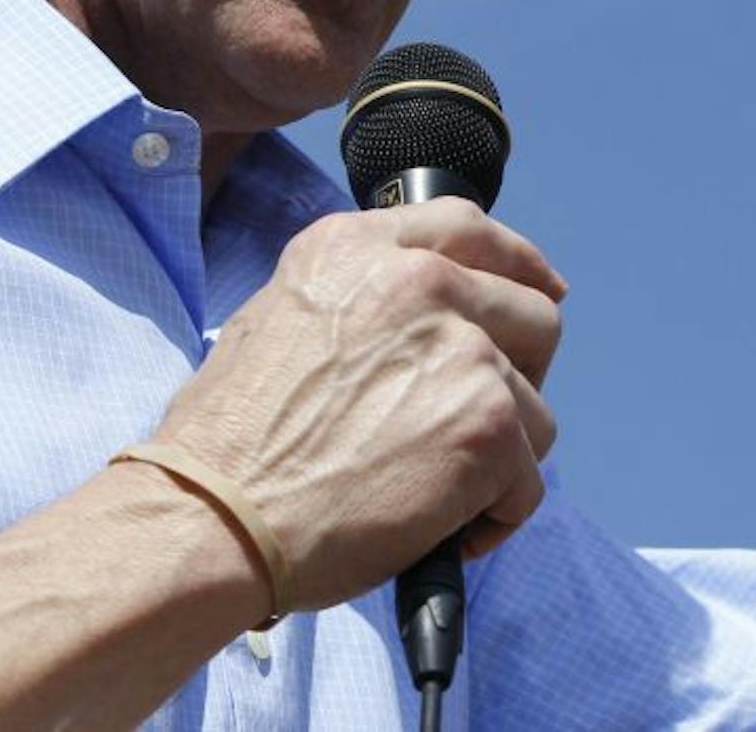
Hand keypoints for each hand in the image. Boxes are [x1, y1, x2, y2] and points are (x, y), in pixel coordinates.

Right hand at [146, 199, 563, 611]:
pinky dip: (495, 515)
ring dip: (499, 455)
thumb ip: (357, 301)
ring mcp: (461, 348)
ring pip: (535, 405)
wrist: (214, 516)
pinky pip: (528, 479)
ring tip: (437, 491)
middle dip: (517, 374)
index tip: (541, 289)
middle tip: (474, 423)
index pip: (469, 227)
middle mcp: (418, 281)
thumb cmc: (227, 444)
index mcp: (356, 248)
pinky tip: (444, 530)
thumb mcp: (274, 321)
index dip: (517, 264)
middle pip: (531, 312)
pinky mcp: (486, 422)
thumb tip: (417, 324)